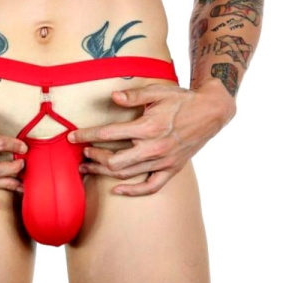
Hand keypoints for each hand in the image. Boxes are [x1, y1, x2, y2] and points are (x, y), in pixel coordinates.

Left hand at [67, 79, 235, 194]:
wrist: (210, 112)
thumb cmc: (181, 99)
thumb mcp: (157, 91)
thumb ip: (133, 96)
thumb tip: (113, 97)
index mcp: (147, 127)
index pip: (108, 134)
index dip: (86, 135)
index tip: (72, 137)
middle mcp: (154, 148)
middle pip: (114, 160)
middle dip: (93, 157)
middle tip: (81, 154)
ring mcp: (163, 161)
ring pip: (127, 174)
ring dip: (104, 173)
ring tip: (88, 169)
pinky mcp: (172, 169)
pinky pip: (150, 186)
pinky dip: (133, 191)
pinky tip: (117, 190)